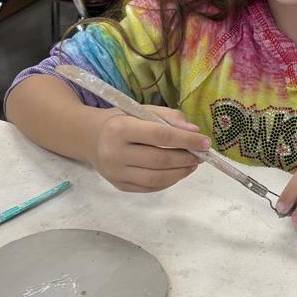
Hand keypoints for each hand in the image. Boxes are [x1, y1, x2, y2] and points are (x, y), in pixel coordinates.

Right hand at [92, 106, 211, 192]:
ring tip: (193, 164)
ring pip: (157, 178)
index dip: (186, 139)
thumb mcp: (141, 110)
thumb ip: (169, 117)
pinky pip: (151, 187)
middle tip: (201, 154)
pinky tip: (178, 171)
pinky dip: (169, 181)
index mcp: (120, 128)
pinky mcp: (119, 186)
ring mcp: (116, 173)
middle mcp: (115, 153)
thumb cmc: (121, 120)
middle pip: (160, 159)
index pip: (160, 135)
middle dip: (186, 158)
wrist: (91, 138)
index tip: (205, 142)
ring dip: (181, 172)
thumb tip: (194, 131)